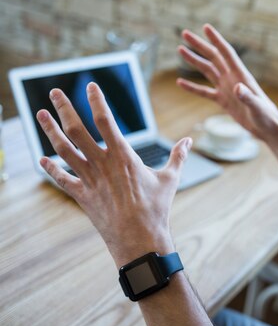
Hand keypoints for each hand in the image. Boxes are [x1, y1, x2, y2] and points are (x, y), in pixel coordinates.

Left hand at [36, 83, 191, 266]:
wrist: (139, 239)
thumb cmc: (157, 208)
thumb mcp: (171, 179)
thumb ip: (178, 156)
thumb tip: (189, 140)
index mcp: (124, 156)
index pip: (106, 120)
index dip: (97, 101)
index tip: (91, 86)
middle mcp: (102, 164)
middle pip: (77, 130)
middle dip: (64, 109)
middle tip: (54, 93)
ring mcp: (89, 180)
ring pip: (64, 150)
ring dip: (50, 131)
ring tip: (40, 115)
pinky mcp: (83, 196)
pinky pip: (61, 179)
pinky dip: (50, 168)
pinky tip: (41, 158)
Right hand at [176, 24, 277, 142]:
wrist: (267, 128)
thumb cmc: (266, 117)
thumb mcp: (256, 107)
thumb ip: (247, 97)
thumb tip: (237, 87)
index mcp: (241, 76)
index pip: (226, 53)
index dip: (216, 40)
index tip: (205, 27)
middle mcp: (232, 78)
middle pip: (213, 57)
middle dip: (199, 45)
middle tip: (184, 33)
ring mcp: (227, 89)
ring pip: (207, 70)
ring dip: (194, 61)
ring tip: (180, 50)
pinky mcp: (223, 101)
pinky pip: (204, 92)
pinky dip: (192, 87)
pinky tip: (180, 82)